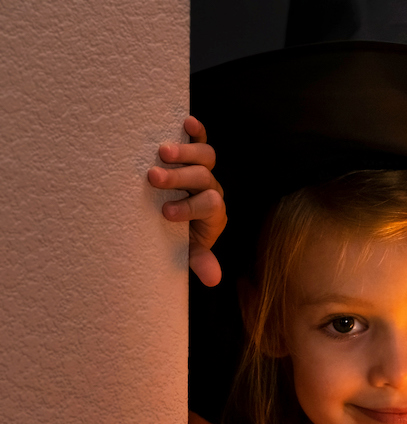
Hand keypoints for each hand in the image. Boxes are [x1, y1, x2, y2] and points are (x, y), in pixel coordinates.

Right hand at [148, 116, 226, 286]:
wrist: (179, 218)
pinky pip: (201, 140)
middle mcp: (212, 189)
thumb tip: (213, 279)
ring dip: (184, 152)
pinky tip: (187, 121)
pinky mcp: (195, 155)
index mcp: (213, 213)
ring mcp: (205, 171)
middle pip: (203, 178)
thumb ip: (199, 260)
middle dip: (180, 177)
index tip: (166, 213)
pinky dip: (196, 131)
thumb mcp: (188, 251)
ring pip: (204, 157)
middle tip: (153, 177)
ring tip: (161, 151)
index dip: (191, 207)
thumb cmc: (180, 235)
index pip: (210, 206)